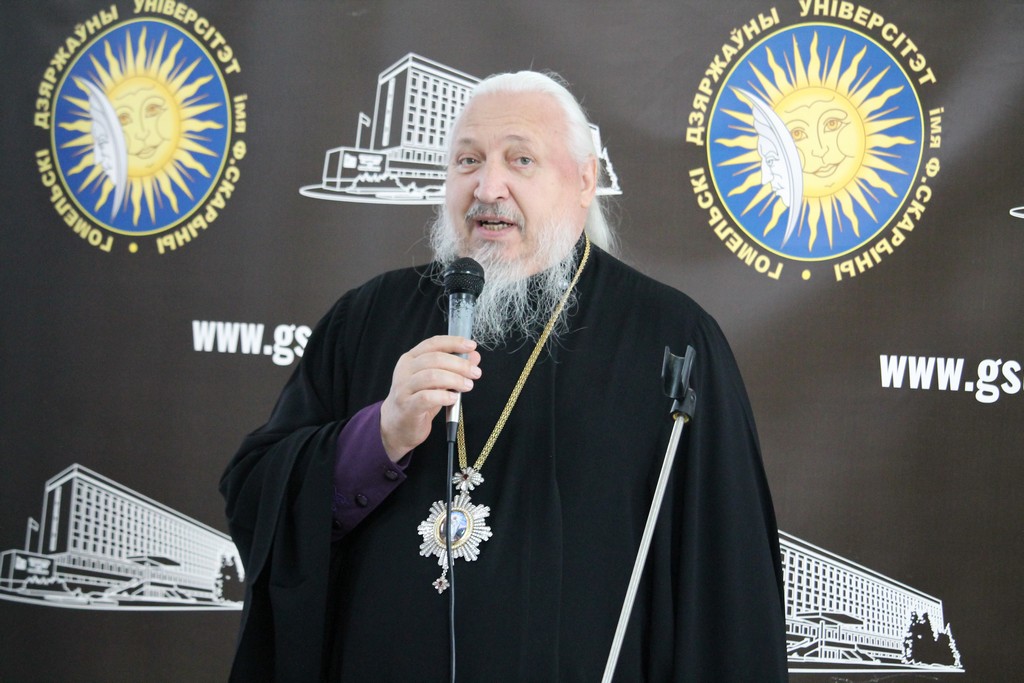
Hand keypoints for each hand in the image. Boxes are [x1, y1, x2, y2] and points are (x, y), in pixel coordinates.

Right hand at [379, 336, 481, 461]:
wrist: (398, 425)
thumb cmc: (419, 400)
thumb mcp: (437, 381)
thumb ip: (453, 367)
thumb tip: (474, 356)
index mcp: (411, 358)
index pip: (433, 343)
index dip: (454, 342)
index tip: (471, 346)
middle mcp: (405, 370)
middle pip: (435, 358)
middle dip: (459, 364)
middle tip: (475, 373)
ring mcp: (404, 388)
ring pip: (431, 376)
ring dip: (454, 379)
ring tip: (467, 386)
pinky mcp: (407, 406)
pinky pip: (427, 397)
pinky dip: (444, 396)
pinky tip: (454, 398)